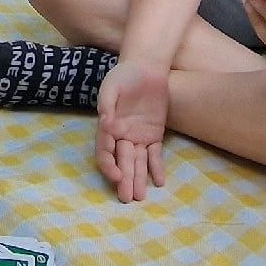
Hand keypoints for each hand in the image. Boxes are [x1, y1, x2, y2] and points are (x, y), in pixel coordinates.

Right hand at [94, 60, 169, 202]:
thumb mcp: (111, 87)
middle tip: (127, 198)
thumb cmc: (124, 76)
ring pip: (138, 163)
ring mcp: (138, 137)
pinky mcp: (154, 135)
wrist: (146, 68)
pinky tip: (159, 181)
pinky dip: (156, 168)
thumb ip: (107, 105)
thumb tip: (106, 124)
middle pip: (122, 162)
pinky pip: (155, 155)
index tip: (117, 176)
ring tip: (140, 197)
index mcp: (108, 127)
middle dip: (124, 180)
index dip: (109, 166)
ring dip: (138, 179)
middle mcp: (121, 137)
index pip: (105, 152)